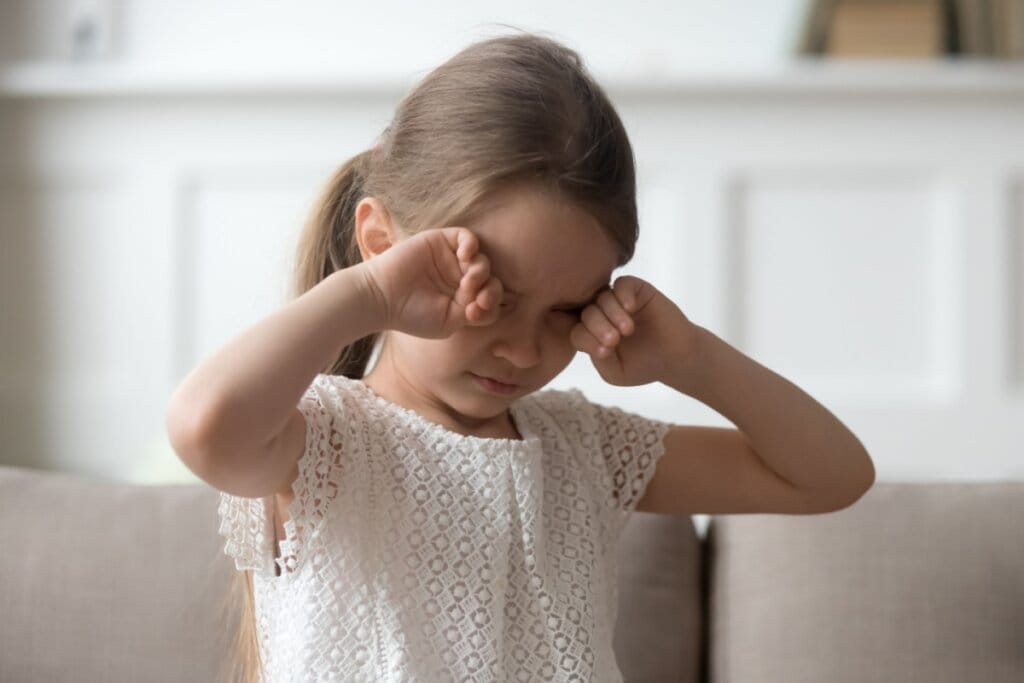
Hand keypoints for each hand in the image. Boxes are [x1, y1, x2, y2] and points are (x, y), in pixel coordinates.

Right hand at [360, 227, 503, 338]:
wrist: (382, 297)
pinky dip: (472, 245)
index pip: (489, 300)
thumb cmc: (411, 315)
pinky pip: (467, 237)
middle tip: (477, 299)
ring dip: (481, 272)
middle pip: (491, 280)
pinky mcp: (441, 241)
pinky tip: (466, 257)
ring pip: (482, 260)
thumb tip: (488, 300)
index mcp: (462, 300)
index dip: (490, 306)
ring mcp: (451, 260)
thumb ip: (473, 313)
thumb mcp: (448, 322)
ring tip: (468, 282)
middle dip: (490, 290)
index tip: (474, 313)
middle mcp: (459, 279)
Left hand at [569, 275, 701, 385]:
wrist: (676, 357)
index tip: (605, 353)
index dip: (587, 340)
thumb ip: (599, 359)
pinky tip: (631, 308)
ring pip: (602, 297)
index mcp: (592, 335)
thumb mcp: (616, 372)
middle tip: (614, 340)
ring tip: (627, 330)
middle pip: (587, 313)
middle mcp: (602, 315)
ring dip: (612, 313)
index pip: (578, 332)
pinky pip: (622, 284)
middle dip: (597, 326)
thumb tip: (591, 340)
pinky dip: (623, 294)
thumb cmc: (643, 366)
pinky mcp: (637, 290)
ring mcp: (618, 300)